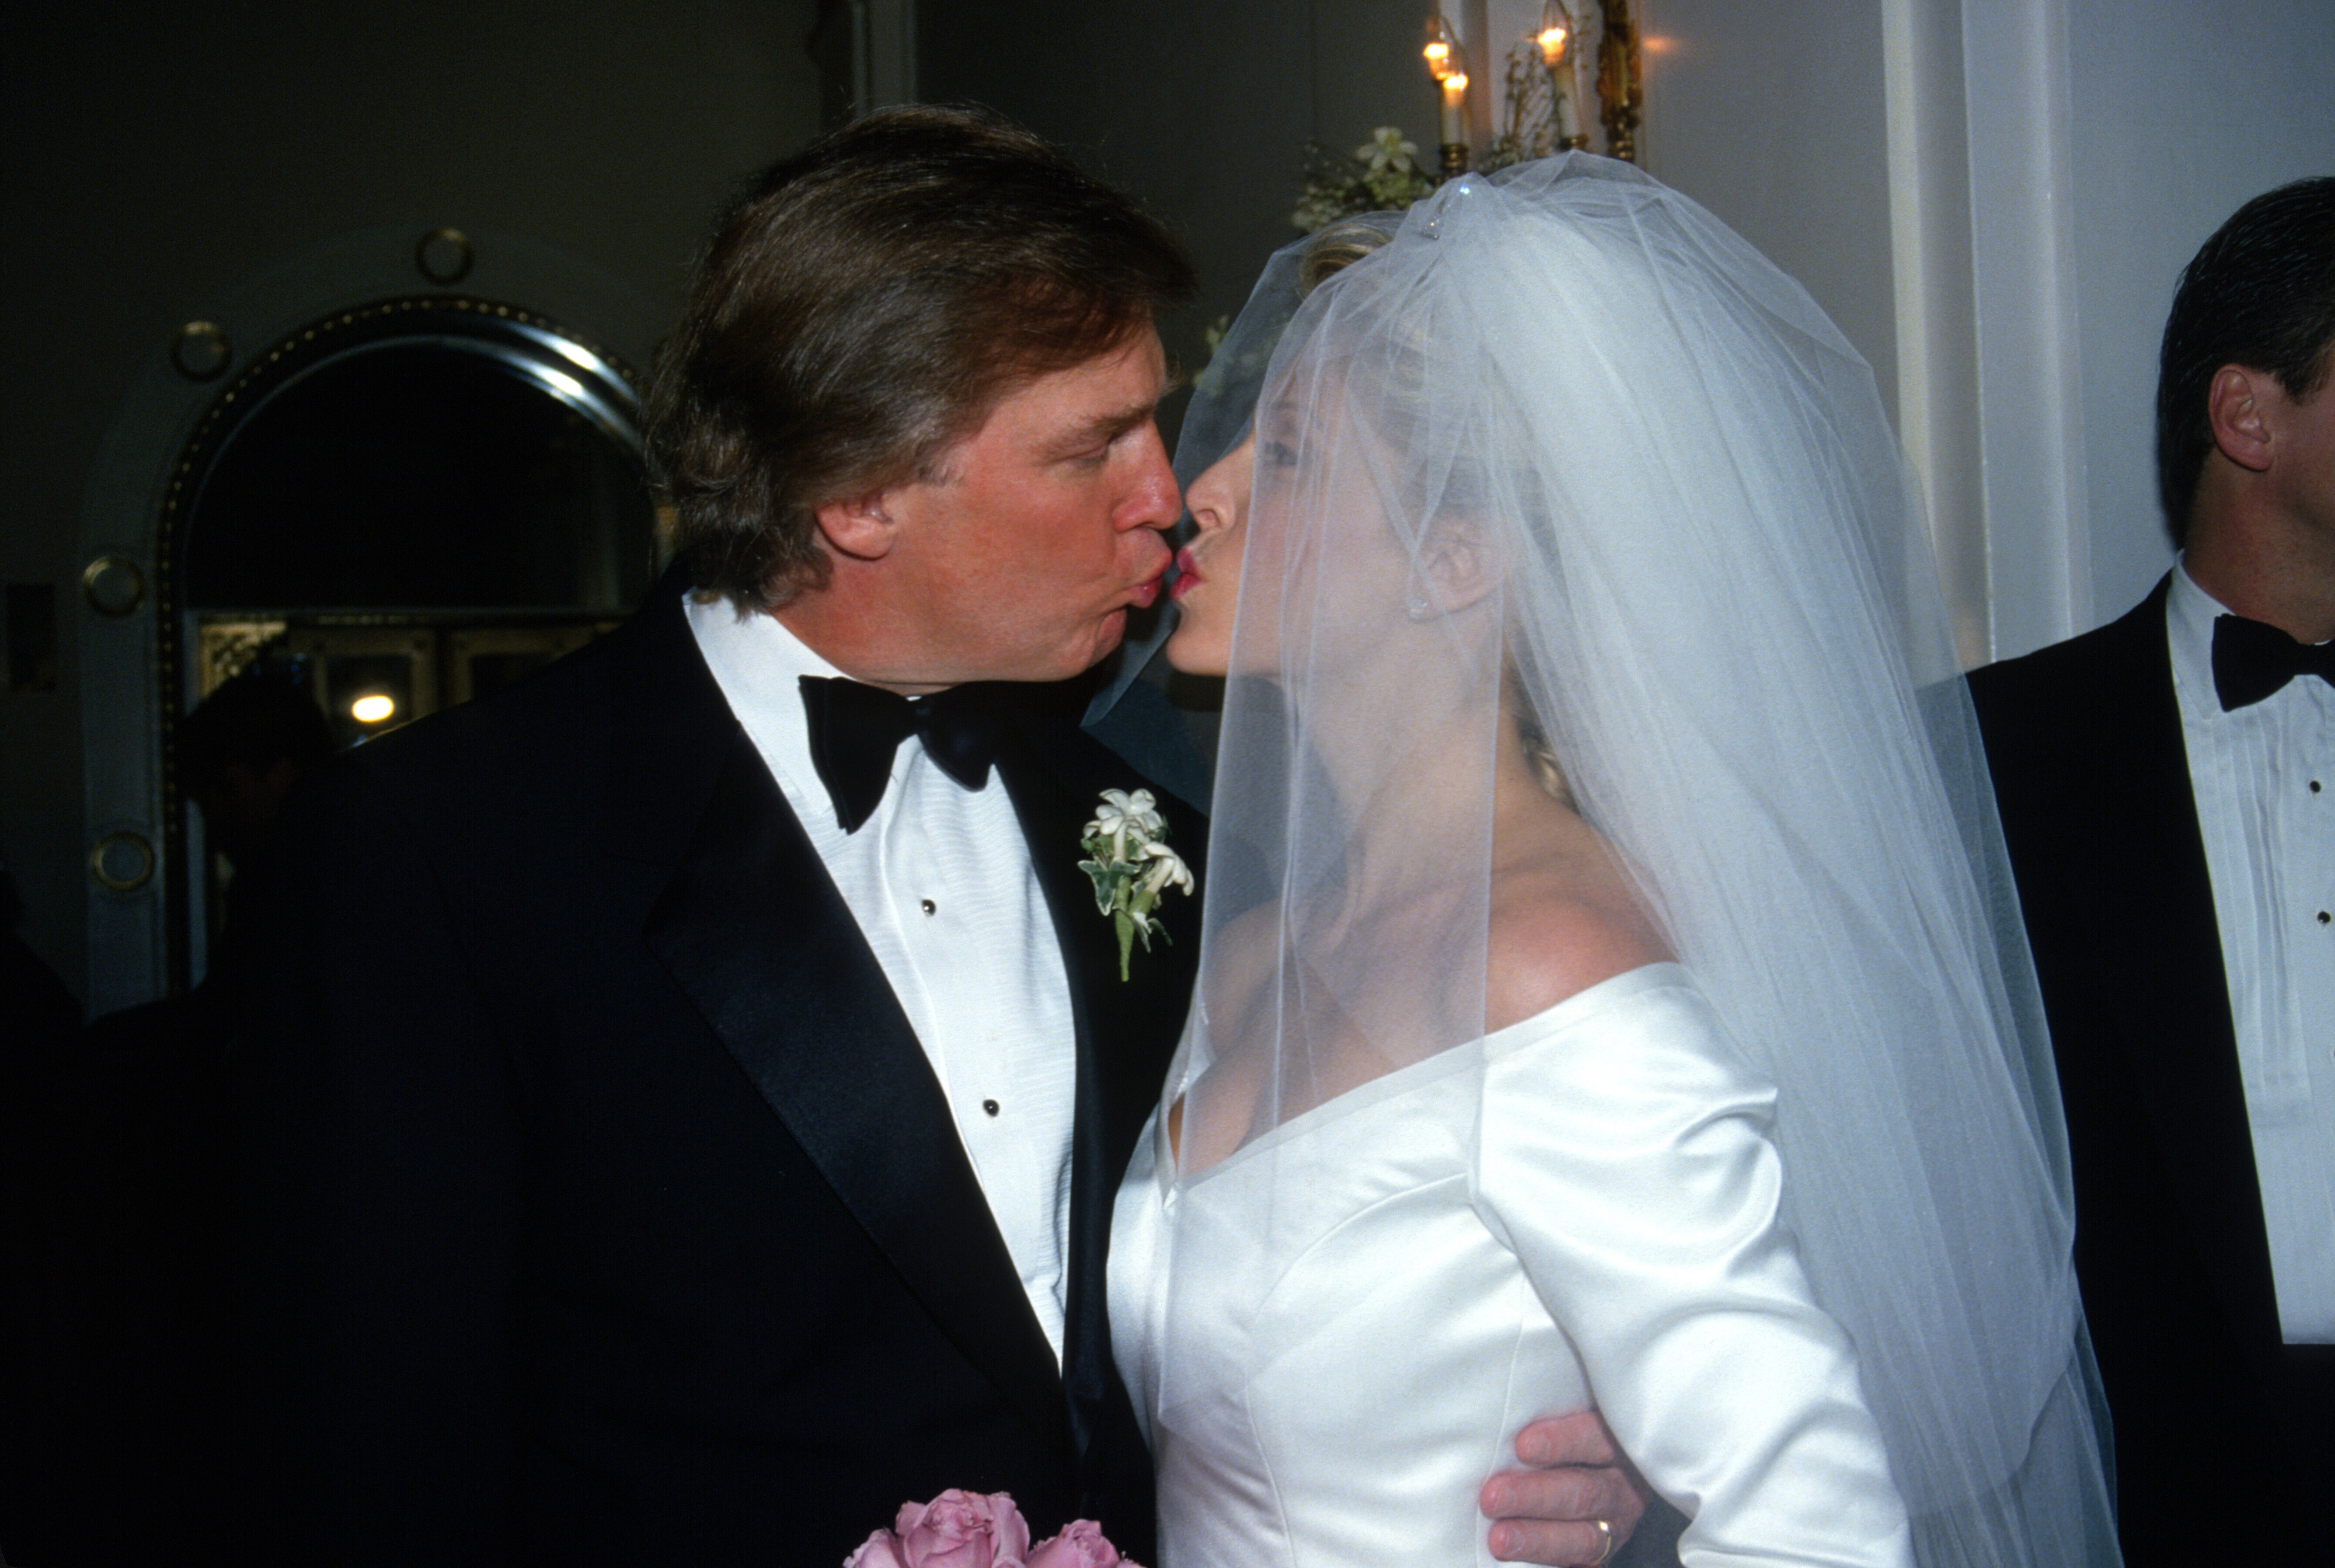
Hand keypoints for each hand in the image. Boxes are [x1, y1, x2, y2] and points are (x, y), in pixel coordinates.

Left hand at [1478, 1410, 1649, 1565]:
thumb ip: (1544, 1413)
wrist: (1591, 1477)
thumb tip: (1495, 1410)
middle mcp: (1622, 1485)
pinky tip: (1514, 1556)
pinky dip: (1545, 1560)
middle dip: (1535, 1496)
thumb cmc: (1562, 1437)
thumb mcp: (1566, 1417)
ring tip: (1499, 1538)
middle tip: (1492, 1497)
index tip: (1521, 1445)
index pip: (1596, 1437)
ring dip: (1536, 1538)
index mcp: (1616, 1440)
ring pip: (1583, 1537)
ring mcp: (1615, 1525)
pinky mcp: (1601, 1555)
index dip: (1561, 1442)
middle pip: (1584, 1491)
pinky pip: (1578, 1563)